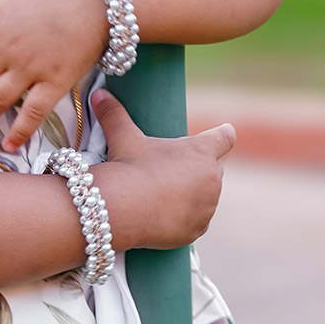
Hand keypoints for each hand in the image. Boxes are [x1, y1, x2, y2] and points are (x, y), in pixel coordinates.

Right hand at [91, 88, 234, 249]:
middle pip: (215, 168)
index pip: (226, 137)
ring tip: (167, 194)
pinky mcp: (197, 230)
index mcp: (201, 151)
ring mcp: (207, 207)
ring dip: (194, 195)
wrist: (121, 209)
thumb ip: (114, 114)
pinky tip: (166, 215)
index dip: (222, 134)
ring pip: (207, 196)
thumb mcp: (123, 137)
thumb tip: (98, 93)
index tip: (222, 133)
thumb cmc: (128, 167)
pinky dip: (186, 219)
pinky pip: (197, 221)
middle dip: (200, 168)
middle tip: (175, 170)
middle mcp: (212, 178)